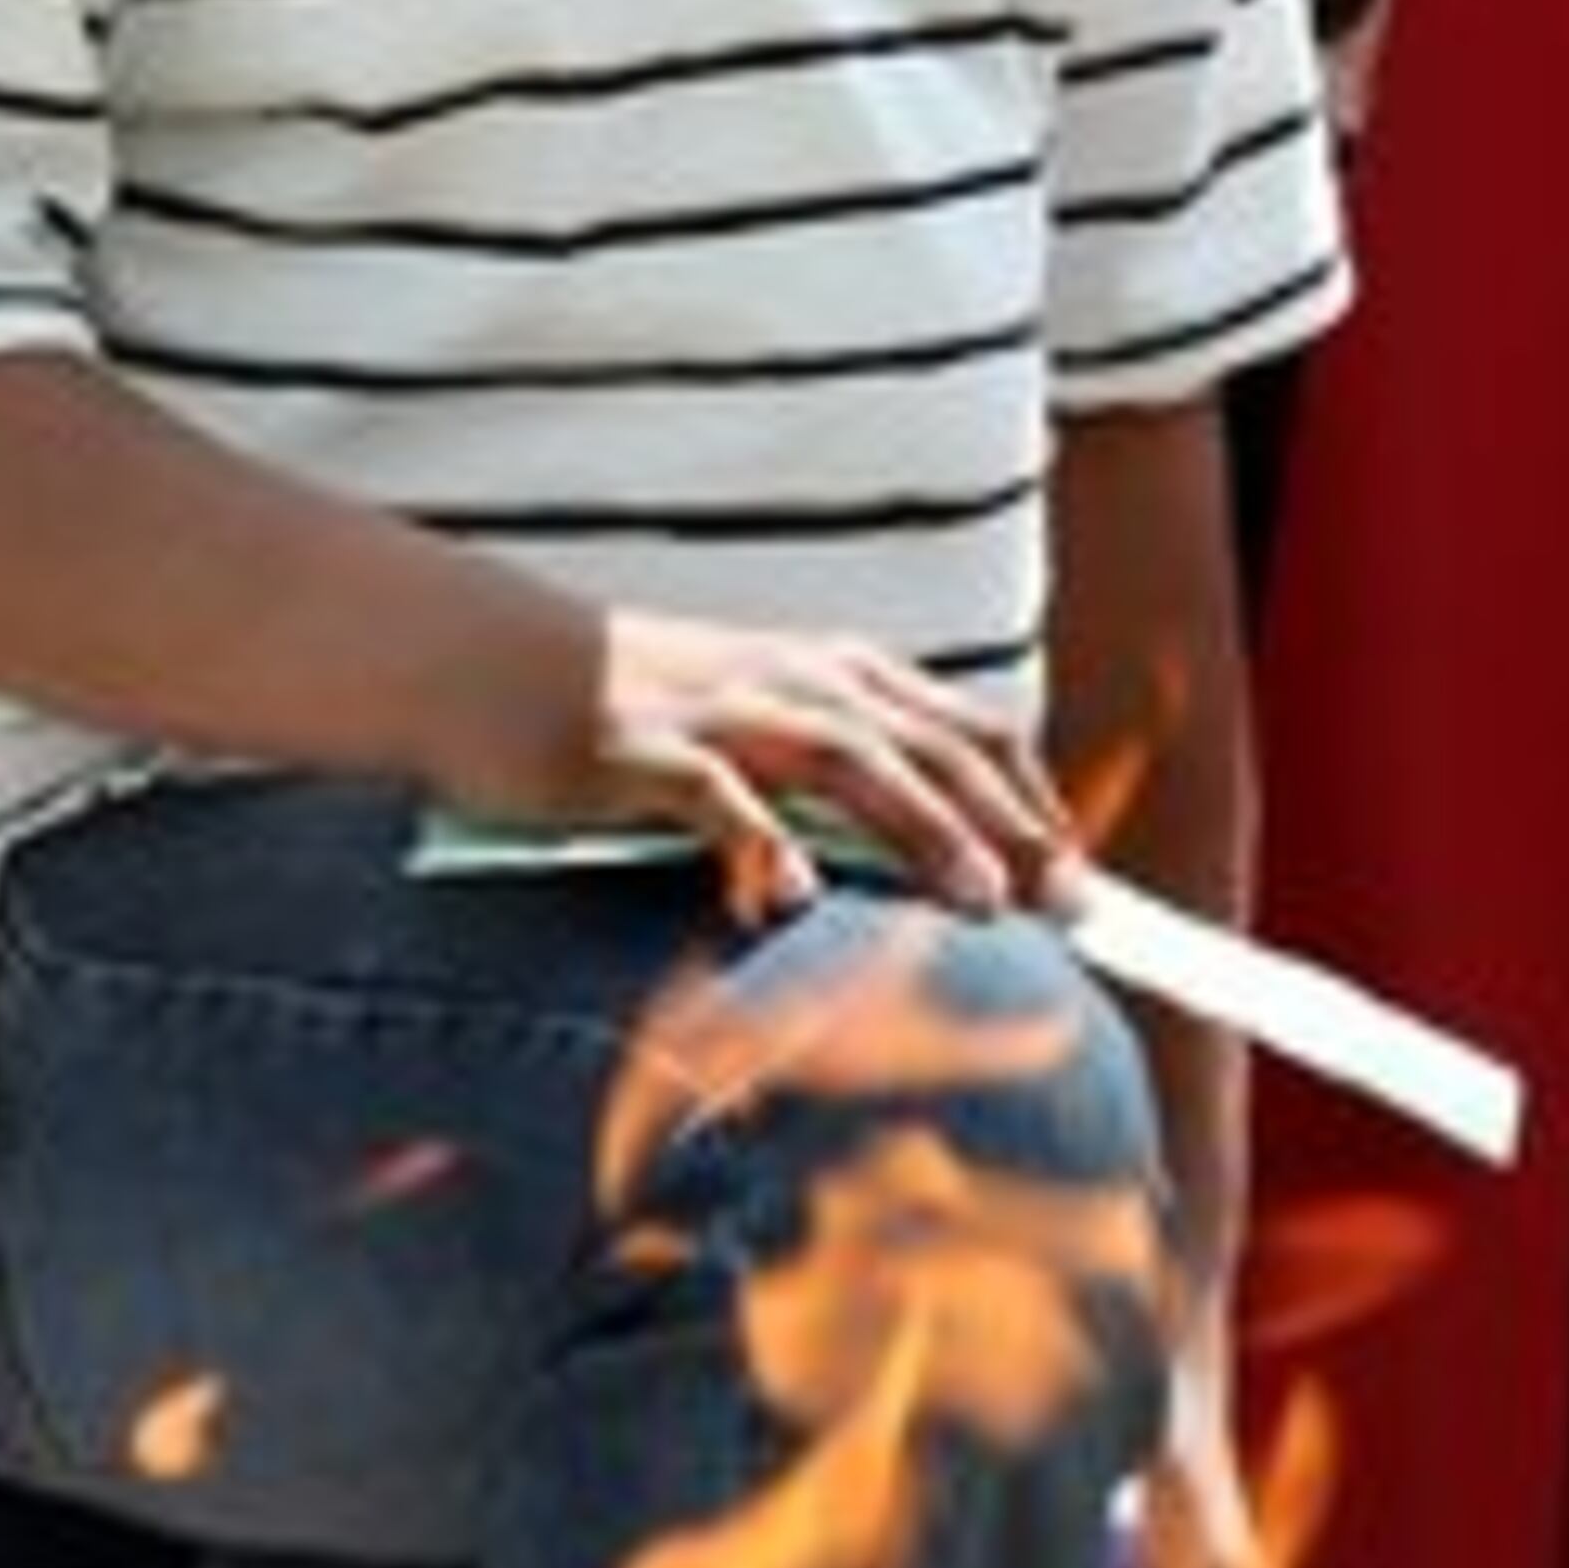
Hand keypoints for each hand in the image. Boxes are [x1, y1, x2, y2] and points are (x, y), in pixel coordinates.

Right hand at [575, 609, 1073, 927]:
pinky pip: (713, 792)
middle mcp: (793, 678)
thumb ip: (832, 775)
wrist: (484, 662)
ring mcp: (719, 707)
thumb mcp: (750, 725)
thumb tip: (921, 862)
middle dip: (1011, 825)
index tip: (1084, 878)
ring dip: (923, 827)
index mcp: (831, 673)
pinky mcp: (639, 746)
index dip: (1033, 801)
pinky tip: (793, 896)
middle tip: (1071, 905)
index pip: (965, 730)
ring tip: (980, 902)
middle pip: (930, 745)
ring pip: (848, 757)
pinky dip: (761, 840)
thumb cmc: (625, 711)